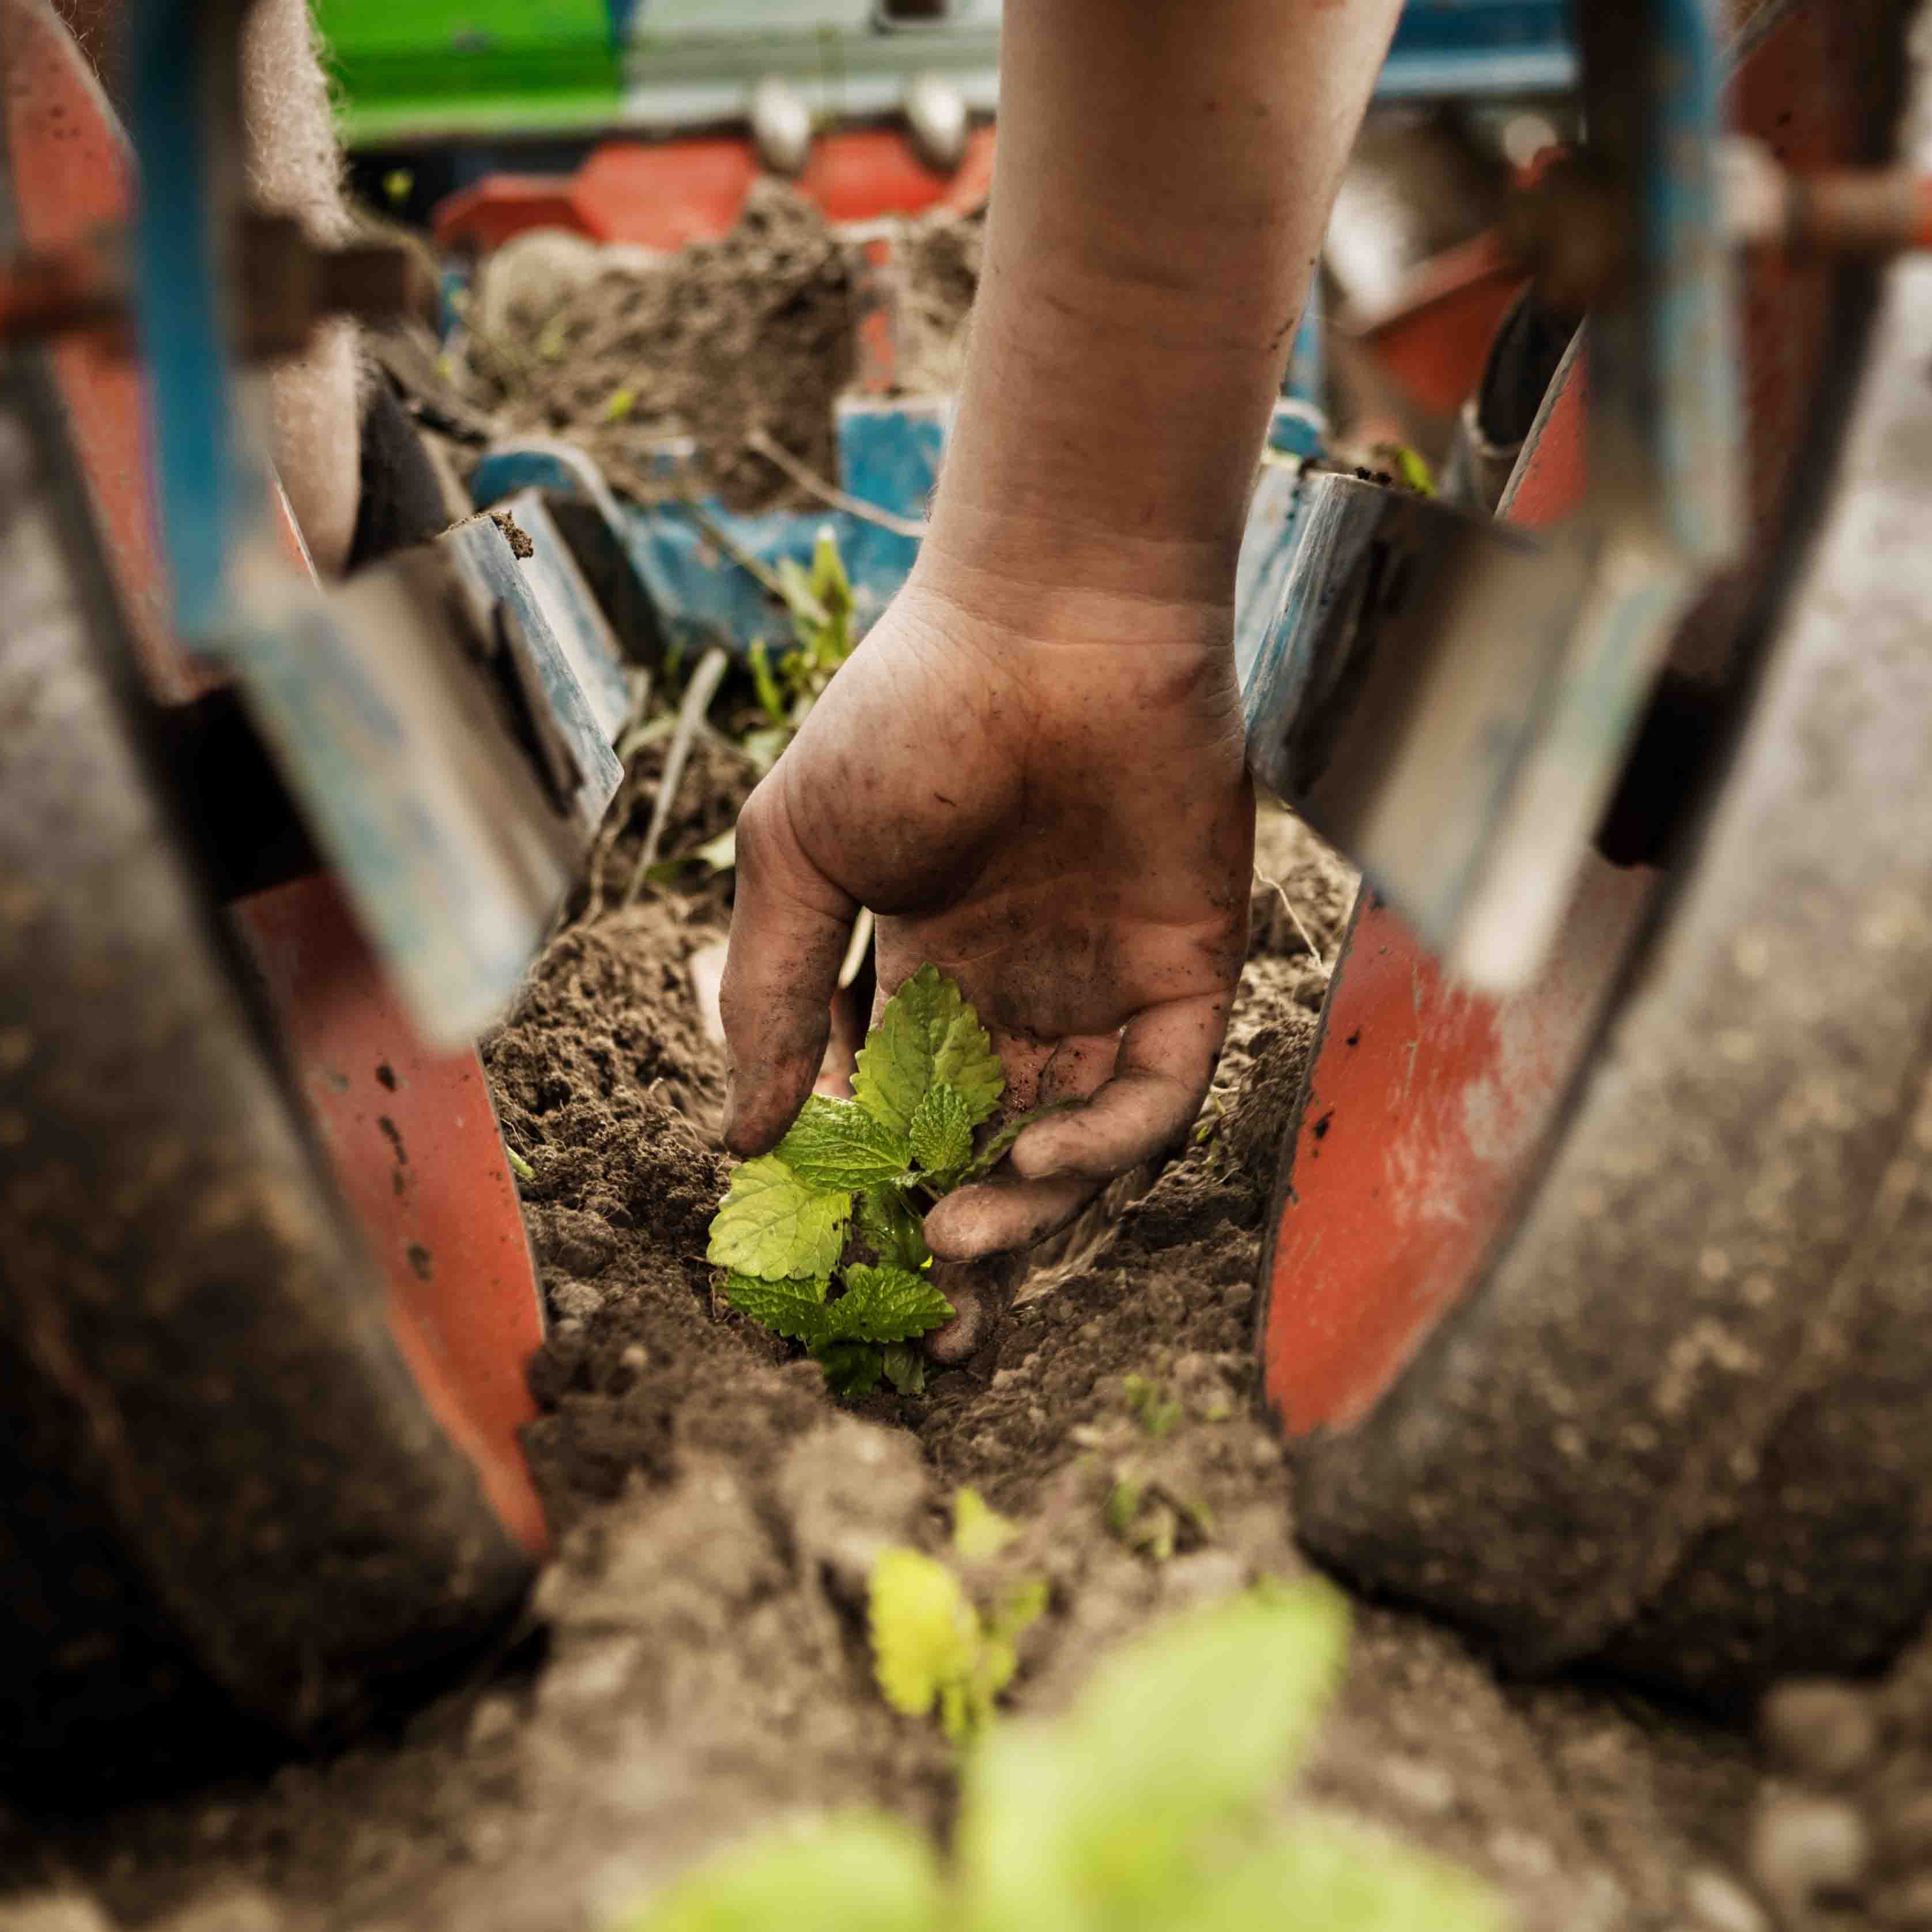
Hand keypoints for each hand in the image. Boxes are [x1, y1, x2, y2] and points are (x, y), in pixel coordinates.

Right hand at [719, 562, 1253, 1283]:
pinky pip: (1159, 1094)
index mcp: (923, 970)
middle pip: (995, 1149)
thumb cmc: (912, 711)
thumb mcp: (799, 853)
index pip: (904, 1114)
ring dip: (1029, 1209)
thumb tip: (740, 1142)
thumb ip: (769, 994)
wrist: (1052, 618)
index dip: (875, 1192)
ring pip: (1078, 1142)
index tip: (836, 1263)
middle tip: (929, 1312)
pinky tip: (1048, 1160)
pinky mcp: (1191, 971)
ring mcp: (1107, 984)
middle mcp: (1021, 991)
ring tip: (965, 1241)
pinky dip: (1110, 1144)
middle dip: (963, 1238)